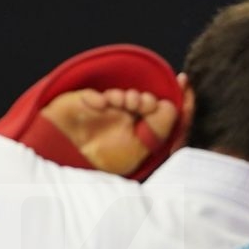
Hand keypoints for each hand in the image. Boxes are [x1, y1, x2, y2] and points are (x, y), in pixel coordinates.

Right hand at [41, 85, 181, 175]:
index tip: (184, 81)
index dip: (177, 97)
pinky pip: (94, 96)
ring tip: (126, 102)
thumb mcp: (137, 152)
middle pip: (145, 102)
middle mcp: (124, 122)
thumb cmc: (100, 165)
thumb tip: (170, 106)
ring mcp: (104, 113)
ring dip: (128, 96)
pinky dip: (100, 98)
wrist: (64, 168)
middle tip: (144, 104)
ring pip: (123, 95)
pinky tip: (101, 104)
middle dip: (149, 100)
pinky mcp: (82, 107)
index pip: (164, 113)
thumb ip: (157, 130)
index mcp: (140, 134)